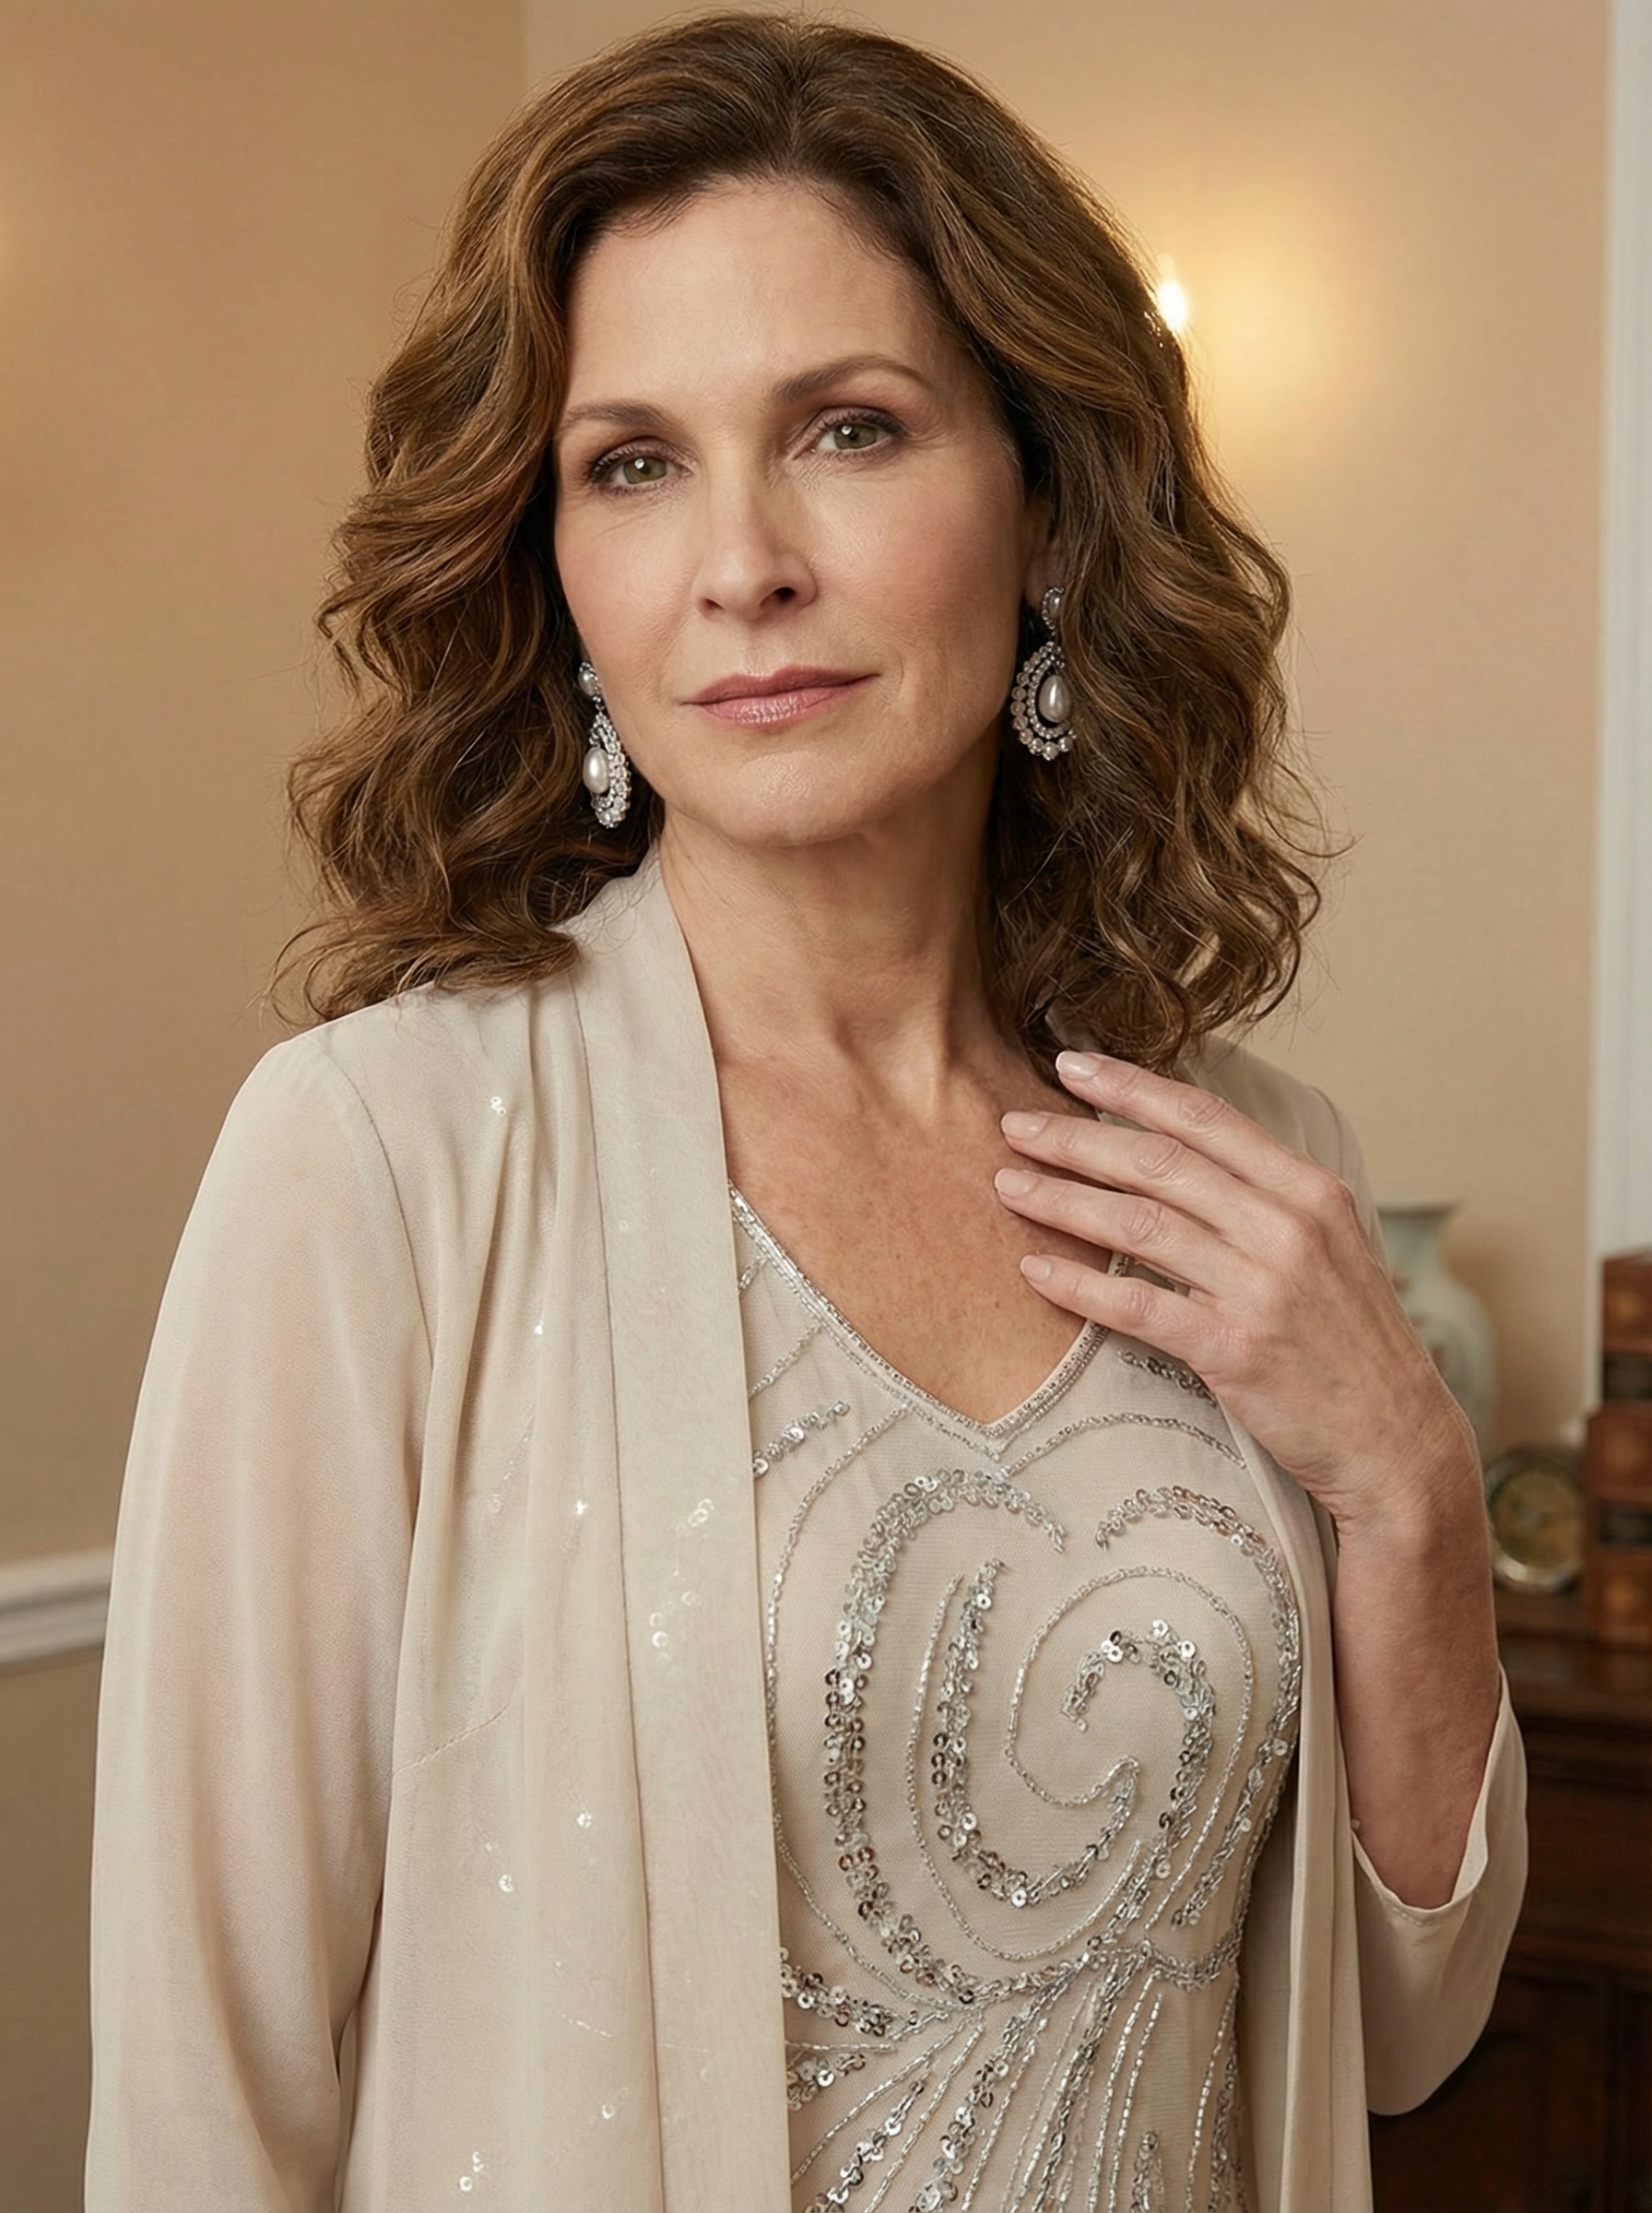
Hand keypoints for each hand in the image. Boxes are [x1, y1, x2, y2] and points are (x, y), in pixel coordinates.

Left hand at [993, 1050, 1479, 1538]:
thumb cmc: (1353, 1345)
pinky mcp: (1236, 1351)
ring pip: (1139, 1226)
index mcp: (1309, 1190)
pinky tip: (1034, 1270)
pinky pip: (1138, 1307)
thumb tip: (1180, 1158)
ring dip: (1063, 1202)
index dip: (1130, 1086)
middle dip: (1076, 1137)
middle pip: (1159, 1163)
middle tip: (1013, 1124)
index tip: (1069, 1064)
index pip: (1204, 1119)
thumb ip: (1264, 1200)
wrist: (1398, 1441)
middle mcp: (1287, 1227)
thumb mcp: (1331, 1248)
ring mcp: (1262, 1288)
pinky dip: (1079, 1287)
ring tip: (1008, 1187)